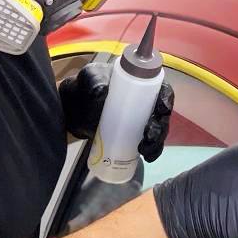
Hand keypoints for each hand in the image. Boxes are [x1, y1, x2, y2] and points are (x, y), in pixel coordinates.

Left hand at [59, 62, 173, 161]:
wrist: (72, 112)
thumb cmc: (82, 91)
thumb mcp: (88, 80)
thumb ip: (93, 81)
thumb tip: (102, 91)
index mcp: (139, 82)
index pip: (160, 88)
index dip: (166, 98)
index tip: (161, 110)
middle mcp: (145, 100)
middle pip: (162, 113)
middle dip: (161, 126)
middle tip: (149, 136)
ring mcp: (140, 119)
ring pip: (158, 129)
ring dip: (157, 141)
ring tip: (145, 150)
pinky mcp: (134, 135)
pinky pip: (149, 142)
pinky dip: (152, 150)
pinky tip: (147, 156)